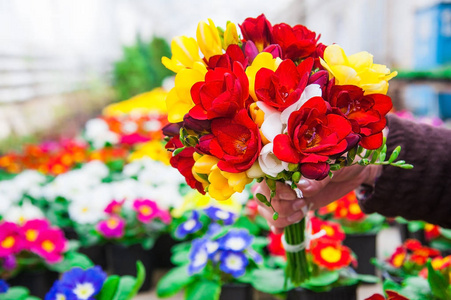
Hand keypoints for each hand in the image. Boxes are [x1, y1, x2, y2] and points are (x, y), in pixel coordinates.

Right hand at [253, 164, 381, 233]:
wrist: (358, 169)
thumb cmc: (347, 159)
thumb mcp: (335, 165)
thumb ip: (319, 177)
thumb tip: (303, 187)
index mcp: (289, 161)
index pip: (267, 175)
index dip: (275, 188)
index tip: (294, 194)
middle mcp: (283, 176)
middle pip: (263, 195)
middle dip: (279, 205)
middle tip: (302, 205)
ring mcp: (287, 192)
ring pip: (266, 208)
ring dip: (280, 217)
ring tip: (301, 213)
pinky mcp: (294, 204)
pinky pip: (277, 217)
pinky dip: (276, 225)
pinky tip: (282, 231)